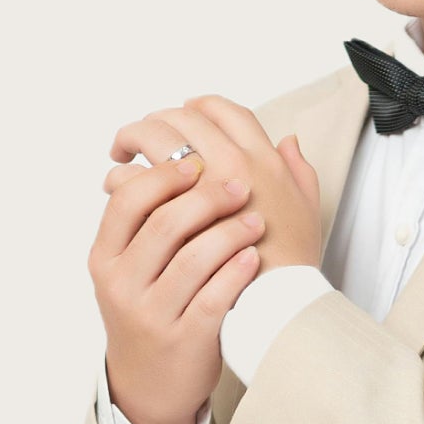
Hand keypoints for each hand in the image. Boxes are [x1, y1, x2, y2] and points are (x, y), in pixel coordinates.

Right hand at [89, 119, 264, 423]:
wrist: (149, 386)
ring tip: (255, 219)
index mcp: (105, 258)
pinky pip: (214, 297)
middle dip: (207, 197)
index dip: (163, 175)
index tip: (197, 161)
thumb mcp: (130, 269)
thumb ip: (143, 220)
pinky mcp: (184, 340)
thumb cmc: (149, 312)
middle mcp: (122, 285)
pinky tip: (253, 255)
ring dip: (230, 231)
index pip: (127, 200)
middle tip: (238, 184)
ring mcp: (152, 315)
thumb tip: (169, 158)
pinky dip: (236, 271)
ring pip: (193, 259)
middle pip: (164, 223)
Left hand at [121, 94, 322, 277]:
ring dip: (132, 142)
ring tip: (123, 157)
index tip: (185, 116)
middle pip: (180, 117)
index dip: (198, 108)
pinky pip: (131, 184)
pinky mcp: (164, 223)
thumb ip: (298, 171)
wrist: (271, 315)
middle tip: (142, 134)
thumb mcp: (306, 214)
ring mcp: (194, 191)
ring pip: (149, 139)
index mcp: (261, 160)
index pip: (222, 109)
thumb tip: (287, 140)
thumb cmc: (290, 268)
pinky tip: (117, 189)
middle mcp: (229, 164)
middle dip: (156, 120)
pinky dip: (120, 181)